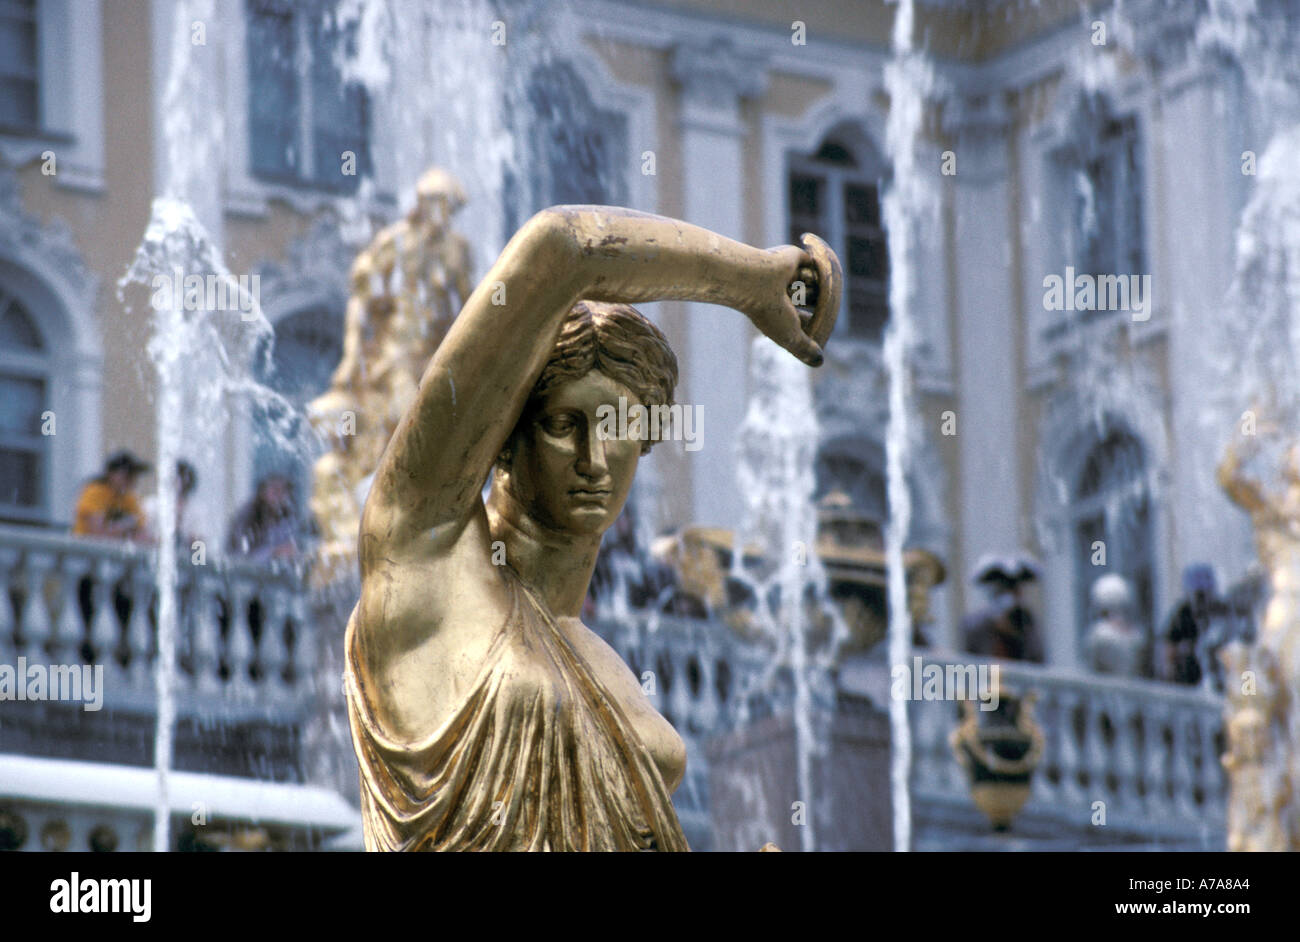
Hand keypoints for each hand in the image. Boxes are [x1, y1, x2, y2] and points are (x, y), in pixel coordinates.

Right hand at [744, 245, 825, 367]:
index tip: (817, 326)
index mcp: (777, 309)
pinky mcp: (792, 256)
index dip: (811, 323)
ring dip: (809, 287)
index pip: (801, 317)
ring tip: (793, 289)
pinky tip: (804, 272)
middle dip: (816, 303)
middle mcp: (781, 292)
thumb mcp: (790, 337)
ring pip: (813, 282)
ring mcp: (786, 273)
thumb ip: (804, 348)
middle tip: (816, 306)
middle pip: (810, 298)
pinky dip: (811, 269)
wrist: (756, 280)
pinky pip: (813, 263)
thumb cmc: (769, 311)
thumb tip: (818, 362)